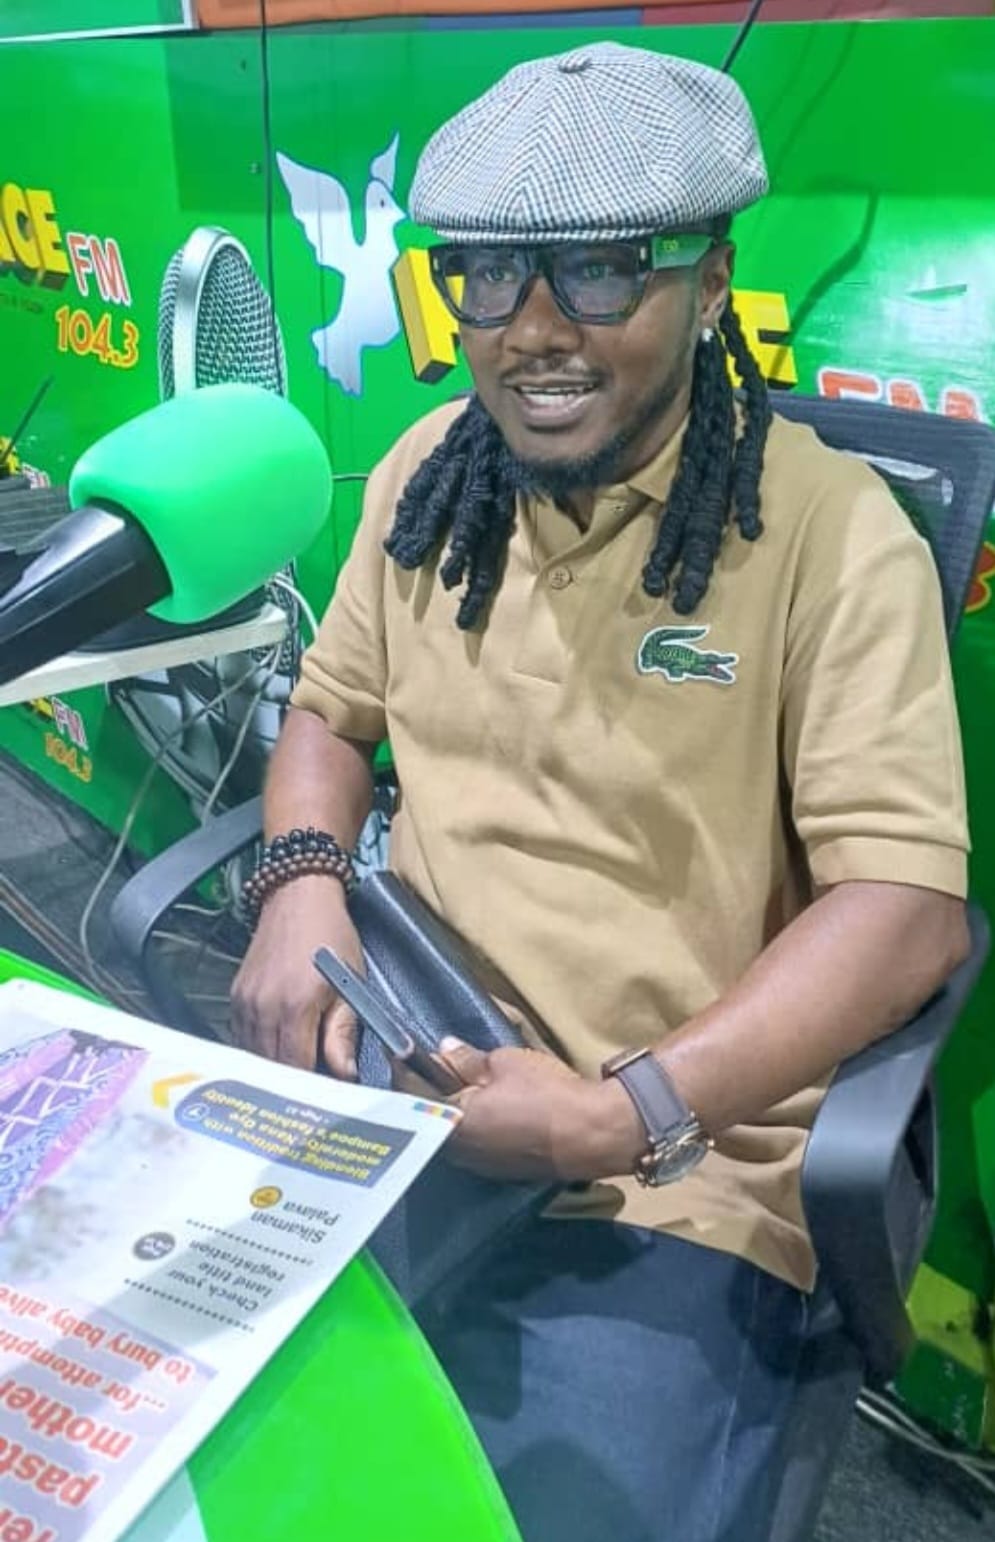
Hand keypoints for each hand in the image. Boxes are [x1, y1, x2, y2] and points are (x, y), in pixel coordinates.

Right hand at [230, 876, 362, 1078]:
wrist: (298, 897)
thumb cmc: (330, 935)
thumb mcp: (349, 984)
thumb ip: (343, 1034)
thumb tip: (345, 1075)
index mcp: (295, 1007)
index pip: (297, 1068)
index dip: (312, 1086)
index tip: (326, 1092)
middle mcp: (263, 1007)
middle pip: (272, 1066)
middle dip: (293, 1081)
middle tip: (314, 1084)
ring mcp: (245, 1002)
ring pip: (254, 1055)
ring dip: (274, 1065)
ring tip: (297, 1068)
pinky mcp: (236, 996)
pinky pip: (242, 1036)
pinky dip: (258, 1048)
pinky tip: (277, 1047)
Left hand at [394, 1039, 643, 1183]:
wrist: (590, 1134)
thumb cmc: (545, 1093)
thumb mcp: (504, 1064)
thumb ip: (467, 1059)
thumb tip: (444, 1048)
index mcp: (450, 1121)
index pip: (410, 1091)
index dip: (403, 1065)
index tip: (399, 1047)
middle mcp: (455, 1150)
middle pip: (427, 1114)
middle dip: (425, 1087)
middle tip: (429, 1060)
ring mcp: (476, 1164)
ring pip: (448, 1130)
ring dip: (446, 1107)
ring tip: (453, 1079)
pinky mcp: (497, 1170)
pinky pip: (469, 1142)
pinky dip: (466, 1122)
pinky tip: (477, 1104)